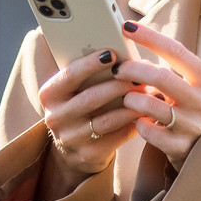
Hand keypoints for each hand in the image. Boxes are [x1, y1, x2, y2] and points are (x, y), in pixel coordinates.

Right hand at [39, 49, 141, 179]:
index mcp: (49, 94)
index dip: (90, 64)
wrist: (75, 149)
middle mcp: (55, 117)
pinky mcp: (89, 154)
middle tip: (140, 76)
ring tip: (150, 94)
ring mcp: (71, 138)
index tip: (112, 53)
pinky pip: (117, 136)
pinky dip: (135, 123)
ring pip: (107, 120)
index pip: (69, 75)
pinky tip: (148, 113)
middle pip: (91, 98)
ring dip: (132, 105)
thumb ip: (88, 71)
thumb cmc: (81, 106)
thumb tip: (116, 45)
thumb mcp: (75, 89)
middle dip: (119, 85)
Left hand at [114, 22, 200, 170]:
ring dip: (131, 99)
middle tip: (117, 69)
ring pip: (149, 105)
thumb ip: (170, 70)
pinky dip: (138, 124)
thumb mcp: (193, 86)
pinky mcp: (180, 148)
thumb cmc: (193, 109)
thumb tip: (133, 51)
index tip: (127, 27)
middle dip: (133, 70)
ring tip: (127, 98)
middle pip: (160, 76)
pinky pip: (147, 131)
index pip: (176, 51)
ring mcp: (193, 127)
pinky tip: (138, 121)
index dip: (149, 37)